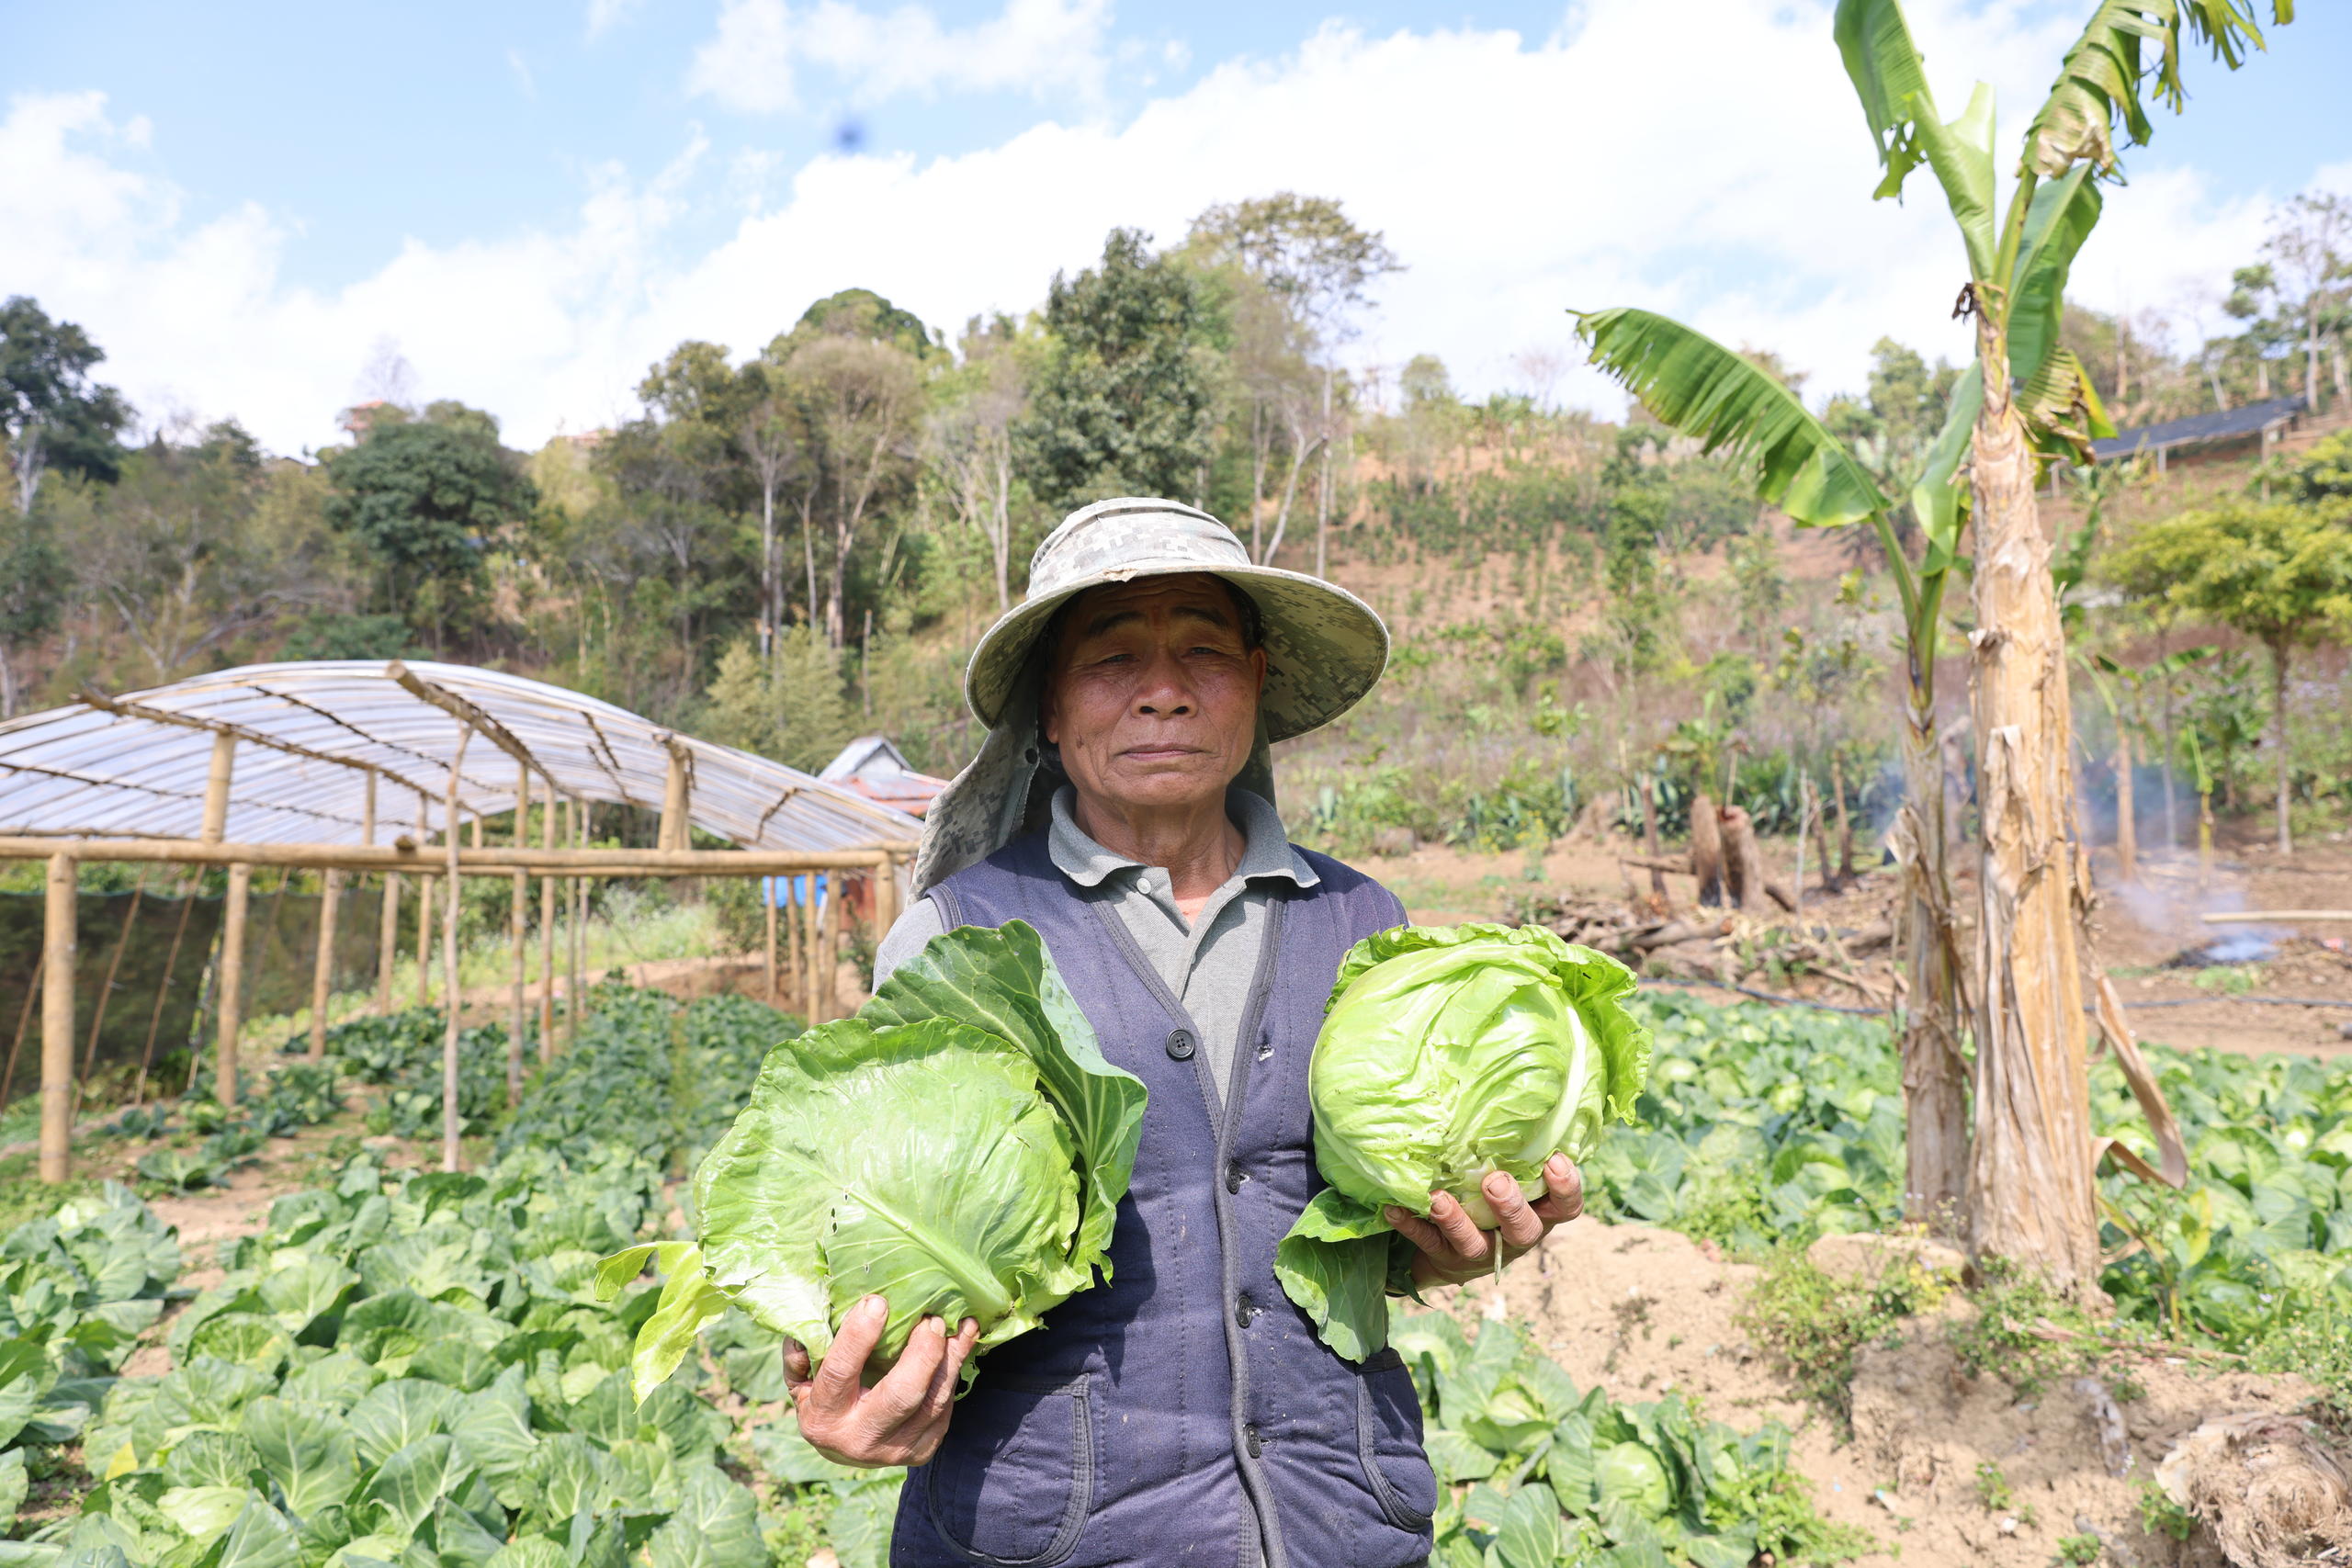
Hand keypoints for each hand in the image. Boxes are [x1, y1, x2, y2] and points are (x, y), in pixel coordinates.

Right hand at [781, 1295, 980, 1467]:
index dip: (858, 1336)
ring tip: (960, 1324)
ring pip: (932, 1401)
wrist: (846, 1447)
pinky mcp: (921, 1450)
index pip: (840, 1373)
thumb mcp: (802, 1379)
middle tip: (931, 1319)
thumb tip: (811, 1322)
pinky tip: (962, 1343)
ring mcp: (894, 1450)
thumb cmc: (823, 1397)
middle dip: (922, 1353)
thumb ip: (801, 1352)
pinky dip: (954, 1372)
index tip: (878, 1301)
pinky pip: (945, 1408)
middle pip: (900, 1395)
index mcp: (823, 1418)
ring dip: (950, 1359)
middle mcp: (859, 1440)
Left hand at [1385, 1155, 1583, 1286]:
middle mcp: (1514, 1238)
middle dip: (1510, 1206)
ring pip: (1474, 1244)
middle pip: (1524, 1230)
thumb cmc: (1493, 1203)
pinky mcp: (1445, 1258)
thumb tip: (1512, 1097)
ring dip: (1456, 1220)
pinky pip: (1427, 1244)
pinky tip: (1395, 1208)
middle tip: (1495, 1180)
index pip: (1566, 1207)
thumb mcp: (1514, 1181)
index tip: (1555, 1159)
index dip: (1566, 1187)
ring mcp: (1480, 1253)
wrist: (1455, 1255)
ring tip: (1439, 1198)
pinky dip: (1411, 1226)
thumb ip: (1519, 1155)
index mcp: (1538, 1215)